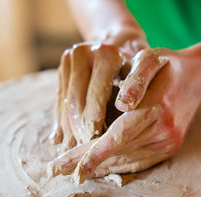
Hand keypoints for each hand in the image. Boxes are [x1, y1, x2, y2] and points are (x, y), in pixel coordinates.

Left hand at [48, 47, 200, 183]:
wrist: (199, 78)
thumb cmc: (168, 66)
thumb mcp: (150, 60)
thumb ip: (136, 80)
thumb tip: (122, 104)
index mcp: (157, 108)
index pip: (117, 137)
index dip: (91, 154)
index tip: (68, 168)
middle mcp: (164, 132)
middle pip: (117, 153)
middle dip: (86, 163)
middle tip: (56, 171)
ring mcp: (169, 143)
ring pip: (127, 161)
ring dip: (99, 168)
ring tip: (72, 172)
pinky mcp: (170, 148)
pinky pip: (139, 163)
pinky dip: (117, 166)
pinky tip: (98, 168)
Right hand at [49, 37, 147, 151]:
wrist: (120, 42)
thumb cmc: (137, 67)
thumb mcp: (141, 78)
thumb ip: (131, 99)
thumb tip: (116, 130)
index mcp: (107, 54)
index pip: (96, 94)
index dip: (94, 121)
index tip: (94, 143)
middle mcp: (84, 52)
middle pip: (76, 100)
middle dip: (78, 128)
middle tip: (81, 151)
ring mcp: (69, 58)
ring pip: (65, 102)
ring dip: (66, 128)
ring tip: (69, 150)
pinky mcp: (62, 67)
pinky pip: (58, 98)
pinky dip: (59, 119)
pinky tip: (59, 139)